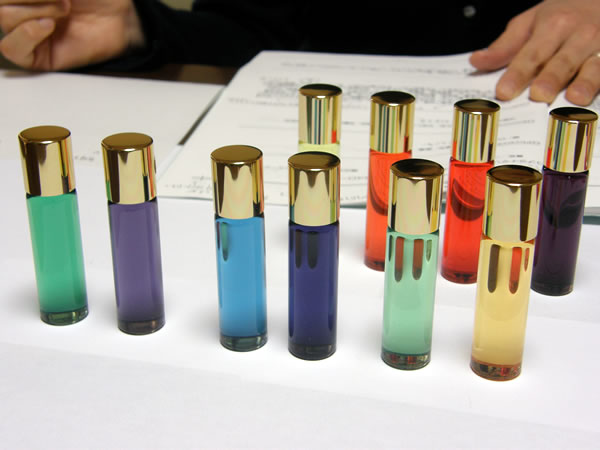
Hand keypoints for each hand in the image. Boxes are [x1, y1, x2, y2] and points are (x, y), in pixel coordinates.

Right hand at [0, 0, 144, 69]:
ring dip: (34, 10)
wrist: (123, 16)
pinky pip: (12, 49)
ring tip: (64, 10)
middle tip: (64, 1)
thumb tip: (34, 0)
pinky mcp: (40, 57)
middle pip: (1, 4)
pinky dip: (25, 34)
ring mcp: (29, 33)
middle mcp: (24, 10)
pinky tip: (48, 25)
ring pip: (5, 19)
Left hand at [469, 0, 599, 105]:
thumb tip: (477, 61)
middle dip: (551, 78)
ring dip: (586, 82)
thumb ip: (505, 46)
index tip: (504, 92)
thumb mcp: (531, 22)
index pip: (531, 54)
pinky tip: (592, 99)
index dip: (517, 73)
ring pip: (594, 66)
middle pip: (563, 61)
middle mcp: (580, 35)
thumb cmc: (564, 15)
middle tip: (538, 95)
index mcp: (554, 25)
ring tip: (575, 98)